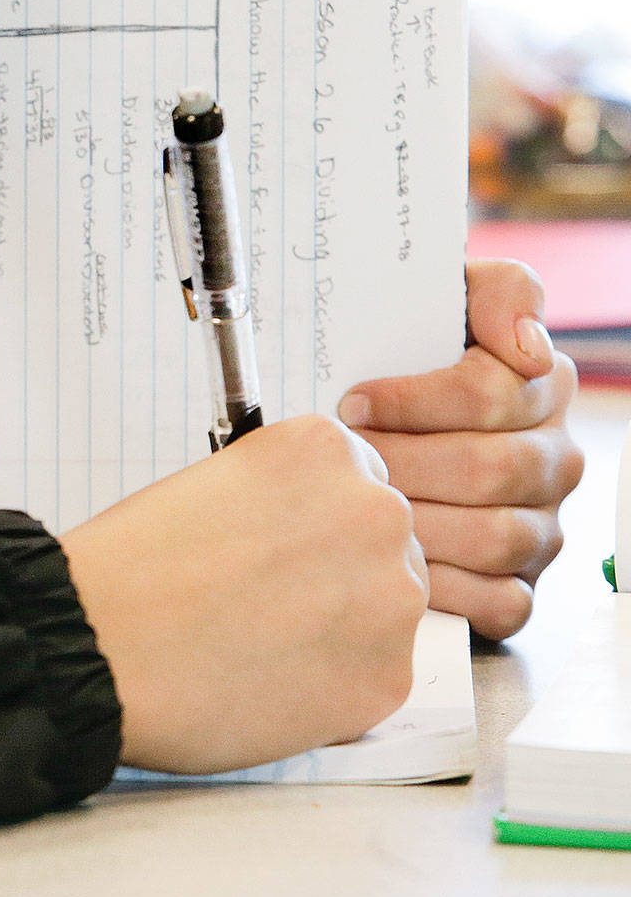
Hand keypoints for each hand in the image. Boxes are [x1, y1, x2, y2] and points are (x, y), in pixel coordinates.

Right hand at [60, 416, 427, 773]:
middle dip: (336, 570)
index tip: (284, 543)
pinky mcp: (386, 679)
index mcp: (325, 451)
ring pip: (386, 611)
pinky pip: (374, 676)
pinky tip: (270, 678)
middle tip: (267, 599)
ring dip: (341, 626)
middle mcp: (376, 513)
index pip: (356, 478)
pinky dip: (331, 683)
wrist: (98, 646)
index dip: (314, 517)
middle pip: (382, 542)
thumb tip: (310, 533)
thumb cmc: (133, 568)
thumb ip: (283, 497)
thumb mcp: (211, 484)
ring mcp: (392, 599)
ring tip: (261, 644)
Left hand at [340, 260, 582, 639]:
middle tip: (343, 461)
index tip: (351, 401)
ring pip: (495, 537)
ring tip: (356, 508)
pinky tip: (393, 569)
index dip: (412, 401)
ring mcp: (541, 524)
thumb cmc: (403, 355)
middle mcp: (553, 458)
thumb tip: (528, 346)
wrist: (372, 414)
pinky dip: (446, 592)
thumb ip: (499, 292)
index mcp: (541, 387)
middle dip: (402, 463)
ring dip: (415, 525)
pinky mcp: (521, 582)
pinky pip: (501, 604)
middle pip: (489, 469)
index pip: (493, 394)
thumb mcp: (446, 298)